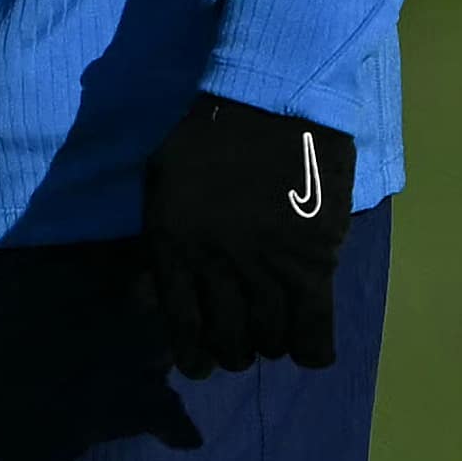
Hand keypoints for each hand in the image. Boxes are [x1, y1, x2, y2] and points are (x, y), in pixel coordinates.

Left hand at [135, 95, 356, 374]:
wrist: (272, 94)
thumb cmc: (209, 132)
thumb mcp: (160, 184)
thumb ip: (157, 243)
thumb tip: (146, 298)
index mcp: (172, 247)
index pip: (181, 324)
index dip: (193, 354)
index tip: (200, 365)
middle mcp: (216, 265)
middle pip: (229, 338)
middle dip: (234, 350)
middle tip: (243, 341)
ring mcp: (267, 265)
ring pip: (270, 338)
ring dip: (271, 344)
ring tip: (275, 334)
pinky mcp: (314, 258)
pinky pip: (315, 326)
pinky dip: (313, 348)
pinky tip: (312, 351)